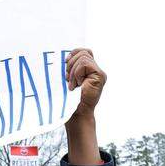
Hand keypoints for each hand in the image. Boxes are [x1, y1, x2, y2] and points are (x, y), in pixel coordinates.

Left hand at [64, 49, 103, 165]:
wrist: (74, 114)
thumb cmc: (68, 99)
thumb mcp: (67, 79)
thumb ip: (70, 67)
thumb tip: (64, 56)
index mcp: (89, 70)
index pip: (84, 51)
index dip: (74, 53)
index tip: (64, 63)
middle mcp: (96, 71)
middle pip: (84, 52)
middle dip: (71, 64)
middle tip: (67, 79)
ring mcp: (100, 73)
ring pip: (83, 58)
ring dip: (73, 71)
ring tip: (72, 85)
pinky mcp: (100, 76)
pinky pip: (85, 64)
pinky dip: (76, 73)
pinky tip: (76, 85)